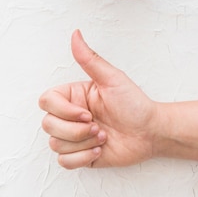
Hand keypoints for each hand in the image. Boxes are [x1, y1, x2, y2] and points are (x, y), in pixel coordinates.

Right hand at [39, 30, 157, 169]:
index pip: (46, 101)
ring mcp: (73, 136)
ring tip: (103, 137)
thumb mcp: (112, 79)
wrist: (151, 132)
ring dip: (83, 144)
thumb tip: (76, 34)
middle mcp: (69, 115)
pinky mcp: (79, 155)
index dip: (63, 111)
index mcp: (72, 96)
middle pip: (48, 125)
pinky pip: (64, 162)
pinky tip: (99, 150)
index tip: (87, 113)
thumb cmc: (135, 104)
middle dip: (75, 130)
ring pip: (55, 144)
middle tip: (98, 126)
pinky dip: (83, 158)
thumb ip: (89, 58)